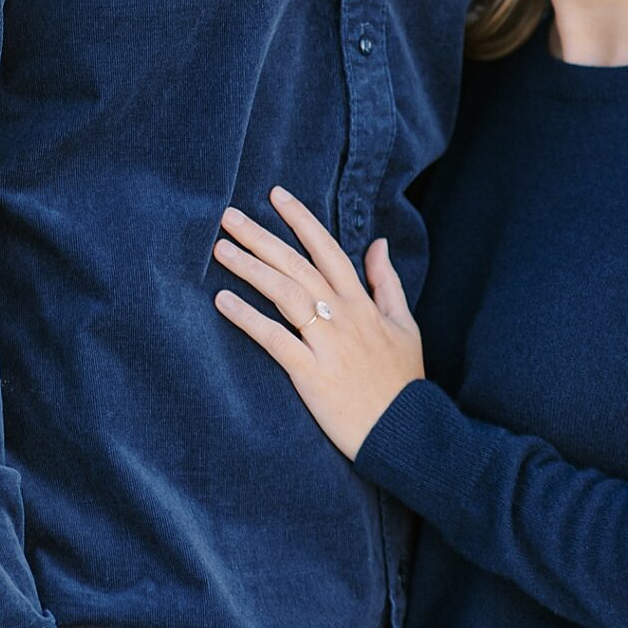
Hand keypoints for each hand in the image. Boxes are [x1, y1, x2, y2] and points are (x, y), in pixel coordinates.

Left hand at [212, 188, 424, 459]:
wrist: (406, 433)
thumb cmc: (403, 383)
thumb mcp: (405, 326)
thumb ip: (387, 283)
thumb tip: (378, 243)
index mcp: (363, 304)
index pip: (328, 250)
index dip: (301, 220)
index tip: (275, 194)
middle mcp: (343, 316)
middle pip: (297, 266)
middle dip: (261, 237)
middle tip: (228, 216)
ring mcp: (327, 344)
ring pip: (284, 294)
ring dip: (250, 269)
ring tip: (220, 250)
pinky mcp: (312, 374)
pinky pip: (275, 340)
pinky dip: (248, 318)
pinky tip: (223, 301)